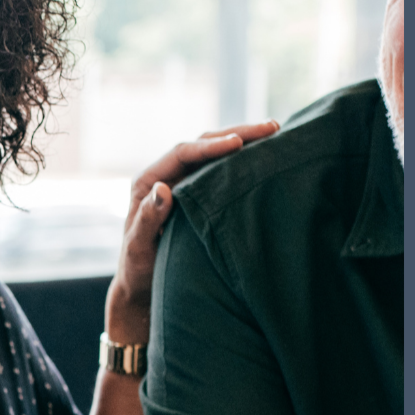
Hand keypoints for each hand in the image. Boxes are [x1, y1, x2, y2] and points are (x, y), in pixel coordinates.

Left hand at [107, 122, 281, 345]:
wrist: (142, 286)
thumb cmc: (138, 270)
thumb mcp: (138, 248)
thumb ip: (147, 220)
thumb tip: (162, 189)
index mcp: (148, 182)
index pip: (182, 153)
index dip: (211, 146)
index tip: (238, 143)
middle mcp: (165, 177)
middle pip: (202, 144)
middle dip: (236, 134)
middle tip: (272, 128)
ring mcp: (183, 184)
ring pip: (215, 155)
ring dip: (243, 142)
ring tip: (276, 133)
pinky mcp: (198, 195)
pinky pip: (221, 172)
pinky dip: (242, 162)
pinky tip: (265, 156)